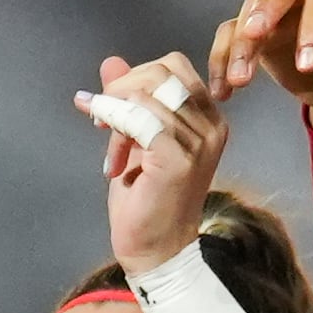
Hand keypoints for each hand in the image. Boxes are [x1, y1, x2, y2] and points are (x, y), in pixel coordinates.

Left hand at [77, 50, 232, 273]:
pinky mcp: (179, 158)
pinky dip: (116, 128)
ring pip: (146, 95)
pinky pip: (140, 120)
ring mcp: (199, 141)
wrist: (155, 250)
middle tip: (101, 122)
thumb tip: (110, 62)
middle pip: (162, 71)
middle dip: (122, 89)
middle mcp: (211, 125)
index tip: (110, 109)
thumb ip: (127, 99)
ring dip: (114, 118)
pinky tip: (112, 162)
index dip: (134, 79)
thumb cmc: (146, 199)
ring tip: (111, 154)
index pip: (172, 66)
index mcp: (207, 117)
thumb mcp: (134, 138)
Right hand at [207, 0, 312, 142]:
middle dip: (267, 4)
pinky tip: (222, 90)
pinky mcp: (261, 30)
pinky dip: (222, 57)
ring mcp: (284, 10)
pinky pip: (232, 32)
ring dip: (240, 41)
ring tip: (239, 81)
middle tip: (253, 35)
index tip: (305, 67)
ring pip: (253, 6)